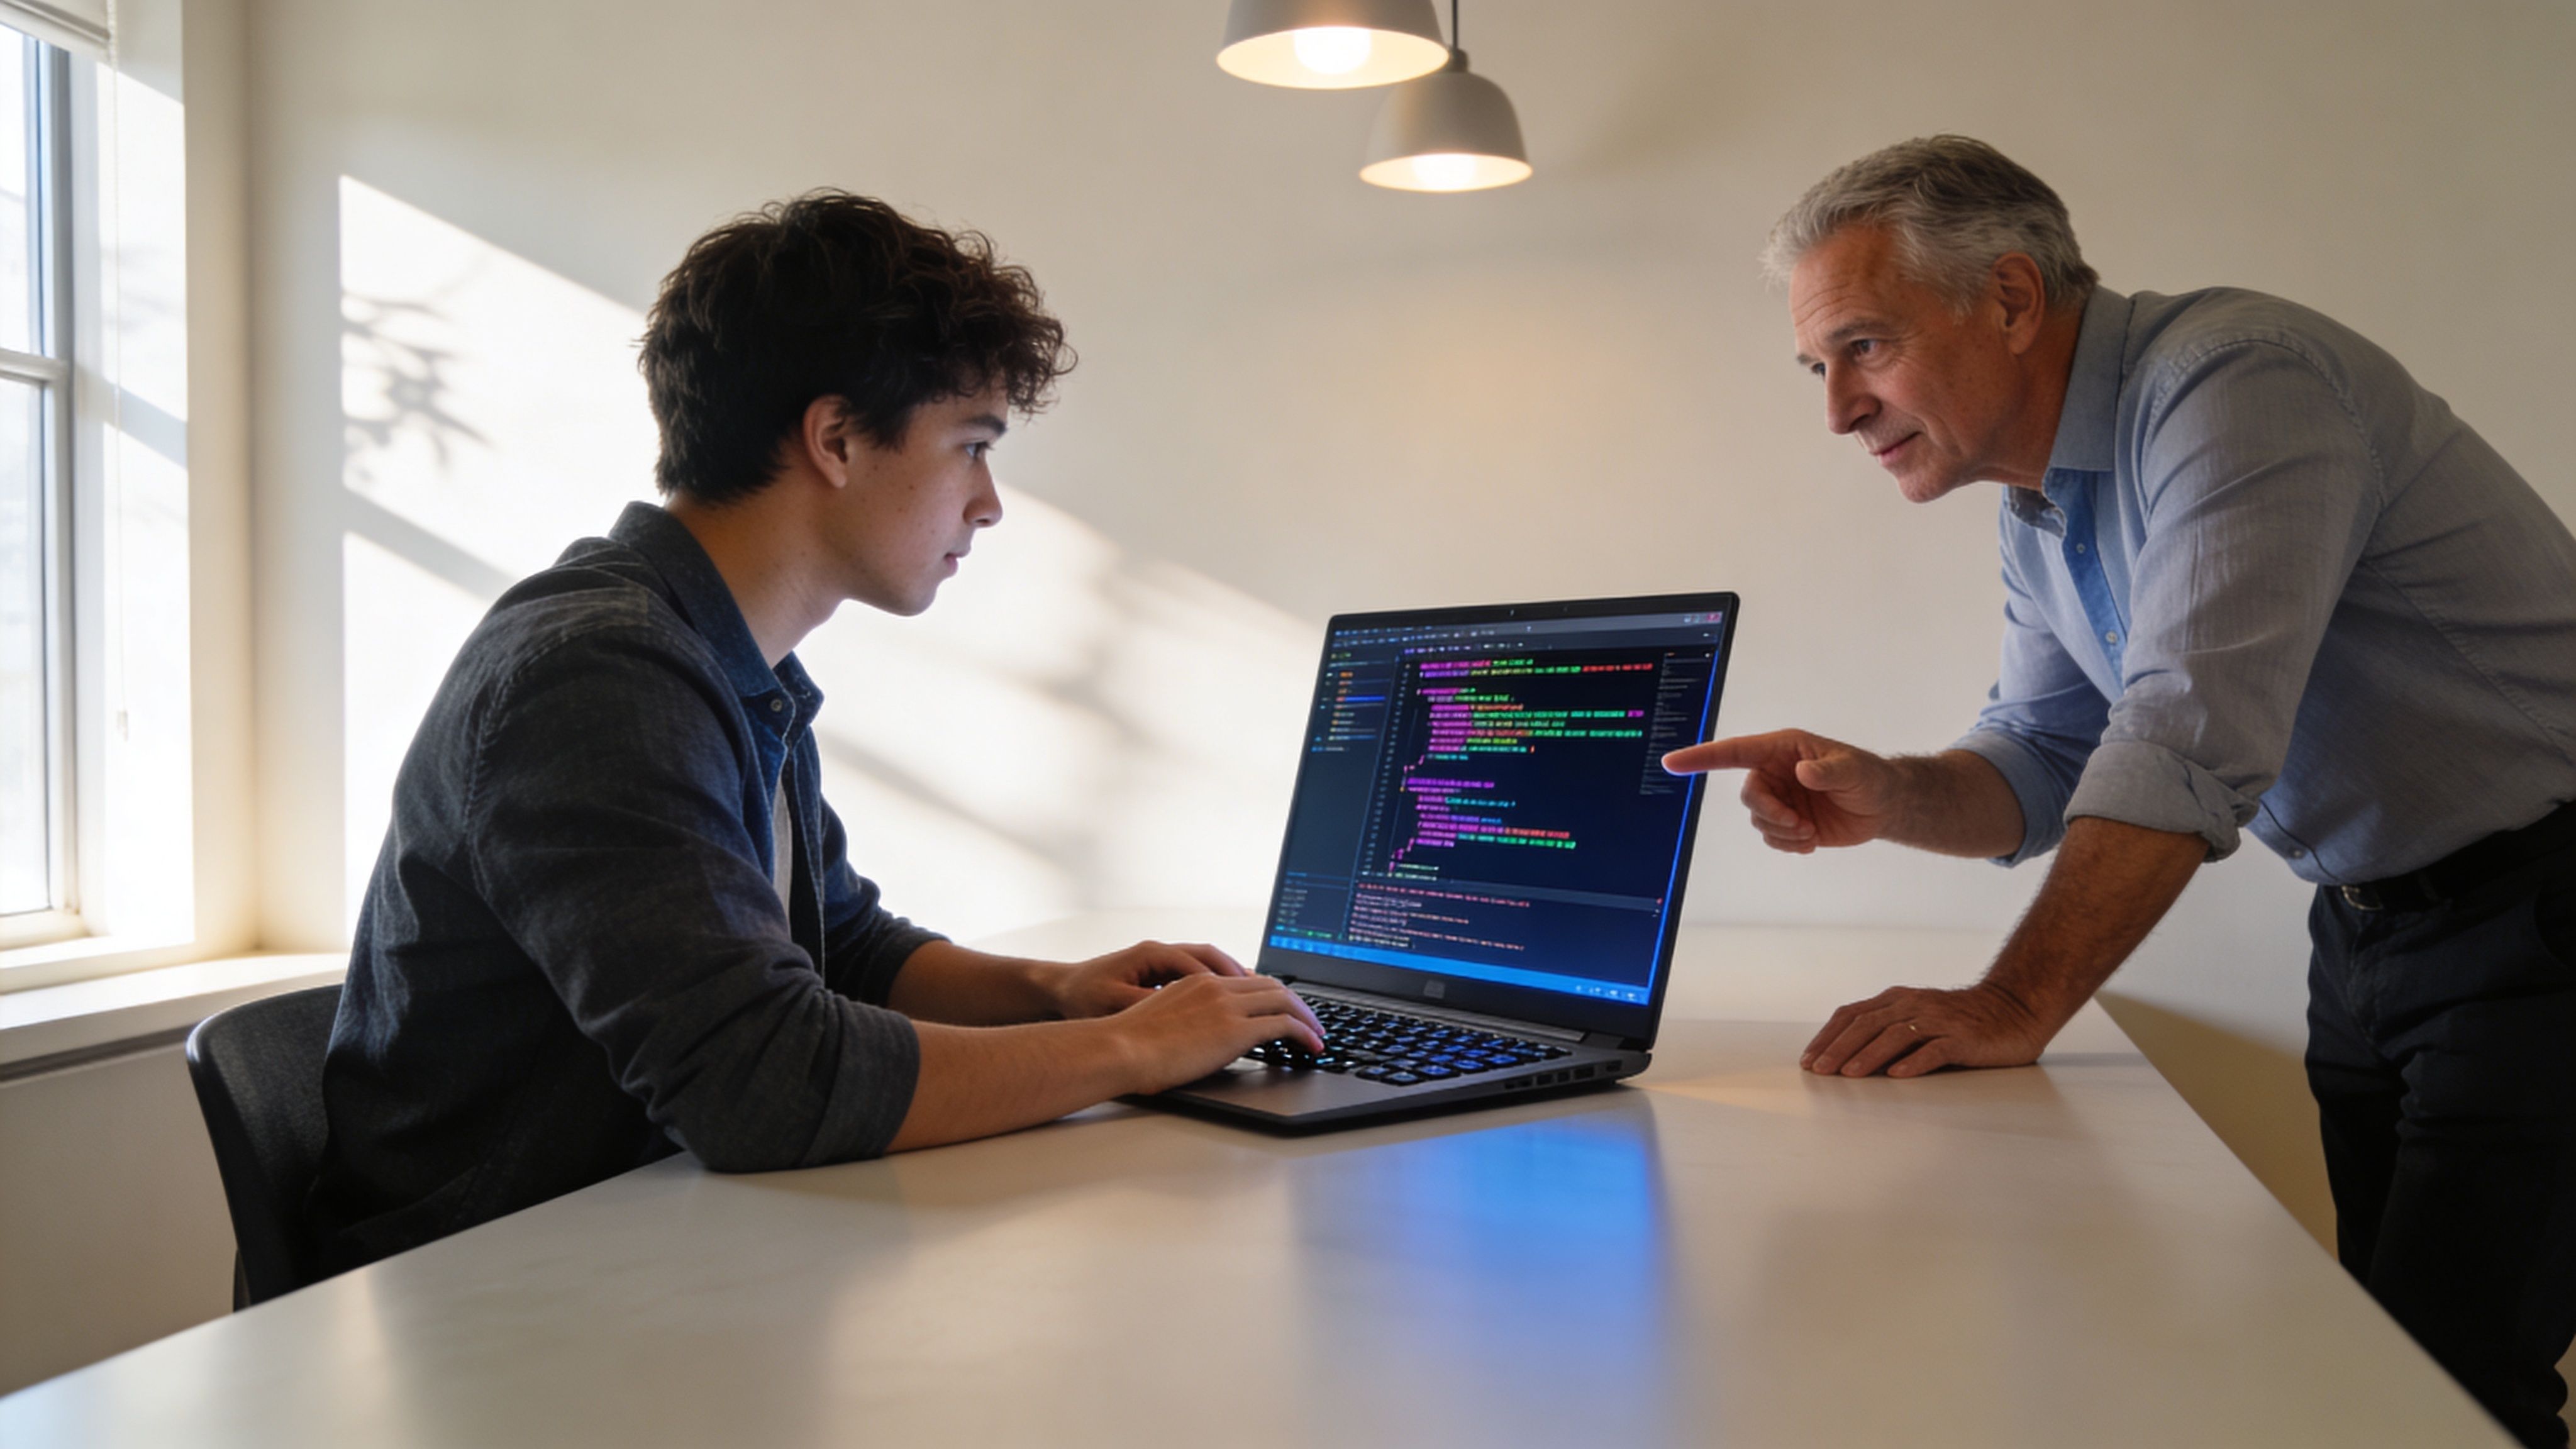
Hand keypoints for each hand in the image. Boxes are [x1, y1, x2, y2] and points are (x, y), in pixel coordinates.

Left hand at [1049, 940, 1247, 1018]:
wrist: (1060, 990)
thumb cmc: (1084, 997)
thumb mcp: (1113, 1004)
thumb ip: (1149, 1003)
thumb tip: (1180, 1008)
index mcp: (1152, 955)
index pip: (1201, 963)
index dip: (1227, 982)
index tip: (1250, 999)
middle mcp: (1162, 952)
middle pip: (1214, 957)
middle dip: (1245, 977)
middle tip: (1274, 997)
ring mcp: (1163, 960)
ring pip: (1210, 963)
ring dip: (1235, 980)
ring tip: (1263, 999)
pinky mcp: (1161, 973)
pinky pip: (1200, 973)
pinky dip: (1220, 985)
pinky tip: (1233, 1003)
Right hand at [1108, 975, 1324, 1093]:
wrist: (1119, 1049)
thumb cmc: (1128, 1045)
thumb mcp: (1161, 1020)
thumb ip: (1185, 1018)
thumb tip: (1198, 1038)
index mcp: (1196, 982)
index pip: (1246, 980)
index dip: (1271, 994)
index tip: (1283, 1008)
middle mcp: (1215, 987)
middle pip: (1272, 986)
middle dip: (1296, 1003)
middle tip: (1309, 1020)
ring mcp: (1227, 1006)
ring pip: (1284, 1000)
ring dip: (1306, 1017)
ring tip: (1317, 1035)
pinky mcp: (1235, 1029)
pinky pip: (1284, 1025)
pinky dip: (1304, 1033)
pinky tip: (1311, 1046)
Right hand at [1662, 729, 1901, 852]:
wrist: (1883, 807)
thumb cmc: (1869, 778)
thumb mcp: (1854, 770)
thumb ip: (1827, 770)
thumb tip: (1803, 773)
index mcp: (1783, 750)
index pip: (1735, 752)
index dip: (1702, 757)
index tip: (1673, 763)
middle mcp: (1775, 772)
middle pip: (1749, 795)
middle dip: (1769, 813)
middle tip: (1798, 824)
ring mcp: (1780, 798)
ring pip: (1758, 819)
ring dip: (1782, 831)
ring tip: (1810, 832)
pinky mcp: (1787, 822)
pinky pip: (1771, 837)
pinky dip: (1788, 844)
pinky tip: (1811, 841)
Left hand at [1801, 982, 2053, 1077]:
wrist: (2014, 1010)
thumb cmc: (1960, 1021)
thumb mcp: (1917, 1020)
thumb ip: (1887, 1032)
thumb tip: (1848, 1061)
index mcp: (1898, 999)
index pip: (1853, 1014)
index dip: (1828, 1036)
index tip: (1809, 1059)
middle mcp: (1914, 1005)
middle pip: (1868, 1024)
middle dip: (1839, 1048)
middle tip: (1820, 1070)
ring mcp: (1939, 1020)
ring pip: (1896, 1034)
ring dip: (1869, 1055)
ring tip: (1849, 1075)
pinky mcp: (1963, 1038)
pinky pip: (1935, 1049)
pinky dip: (1914, 1061)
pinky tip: (1897, 1075)